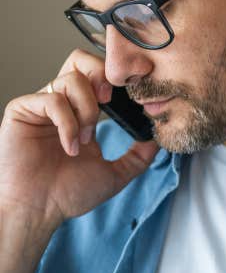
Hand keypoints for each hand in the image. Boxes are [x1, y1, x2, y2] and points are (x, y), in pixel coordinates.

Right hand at [0, 49, 158, 234]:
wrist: (38, 212)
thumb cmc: (67, 194)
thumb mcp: (114, 174)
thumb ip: (137, 156)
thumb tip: (157, 139)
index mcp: (80, 112)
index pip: (97, 74)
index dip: (117, 78)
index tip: (134, 92)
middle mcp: (60, 103)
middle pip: (81, 60)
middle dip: (101, 75)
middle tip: (109, 101)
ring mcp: (40, 105)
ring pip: (71, 79)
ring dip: (86, 109)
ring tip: (84, 139)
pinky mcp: (21, 111)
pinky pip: (52, 99)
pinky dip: (68, 122)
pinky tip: (70, 146)